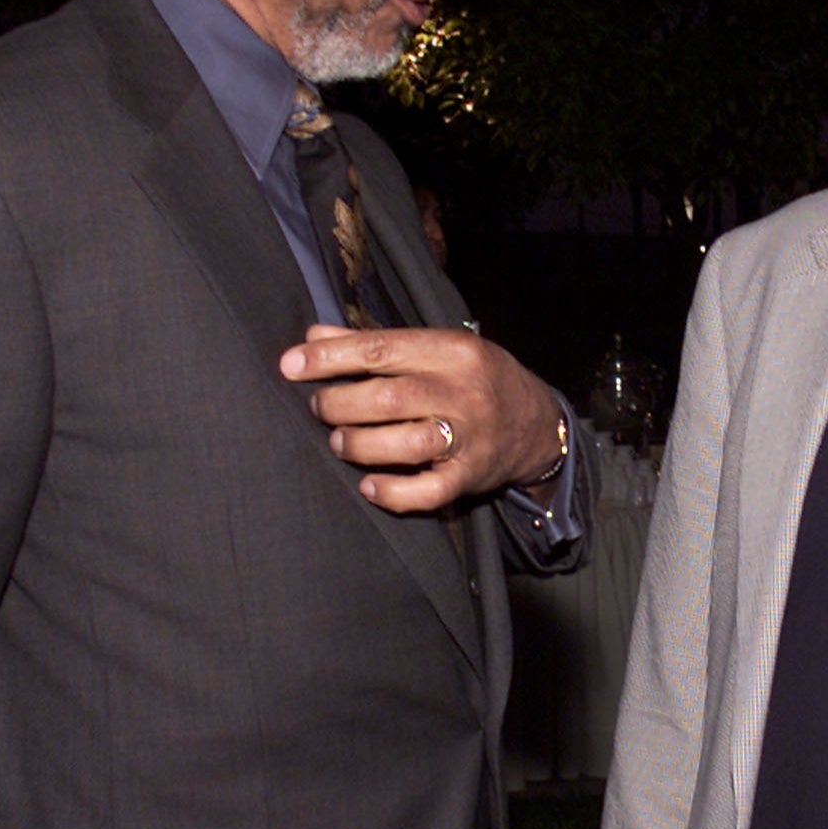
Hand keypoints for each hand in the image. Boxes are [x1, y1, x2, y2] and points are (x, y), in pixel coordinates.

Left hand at [280, 324, 562, 513]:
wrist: (536, 423)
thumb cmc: (473, 379)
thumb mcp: (435, 349)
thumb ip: (375, 344)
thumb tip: (313, 336)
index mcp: (452, 350)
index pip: (381, 349)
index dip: (330, 358)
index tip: (290, 365)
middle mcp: (463, 391)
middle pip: (388, 397)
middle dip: (339, 404)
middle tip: (319, 408)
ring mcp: (470, 437)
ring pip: (405, 443)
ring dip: (358, 444)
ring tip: (339, 442)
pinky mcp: (471, 477)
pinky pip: (428, 491)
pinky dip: (392, 492)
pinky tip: (368, 486)